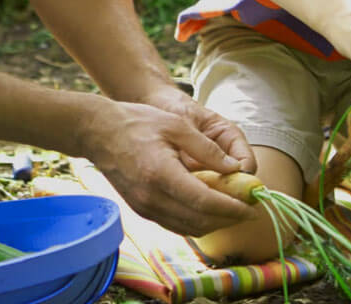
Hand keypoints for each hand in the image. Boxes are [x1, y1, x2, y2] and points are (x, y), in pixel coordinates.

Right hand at [81, 92, 257, 236]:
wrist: (99, 133)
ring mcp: (144, 208)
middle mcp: (152, 199)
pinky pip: (175, 224)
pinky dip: (196, 221)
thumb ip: (208, 149)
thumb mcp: (177, 126)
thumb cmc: (138, 122)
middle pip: (199, 221)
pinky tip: (210, 209)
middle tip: (249, 211)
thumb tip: (235, 169)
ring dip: (214, 224)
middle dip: (228, 219)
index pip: (205, 202)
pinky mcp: (141, 210)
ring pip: (187, 228)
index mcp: (162, 175)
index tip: (252, 208)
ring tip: (234, 211)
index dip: (232, 209)